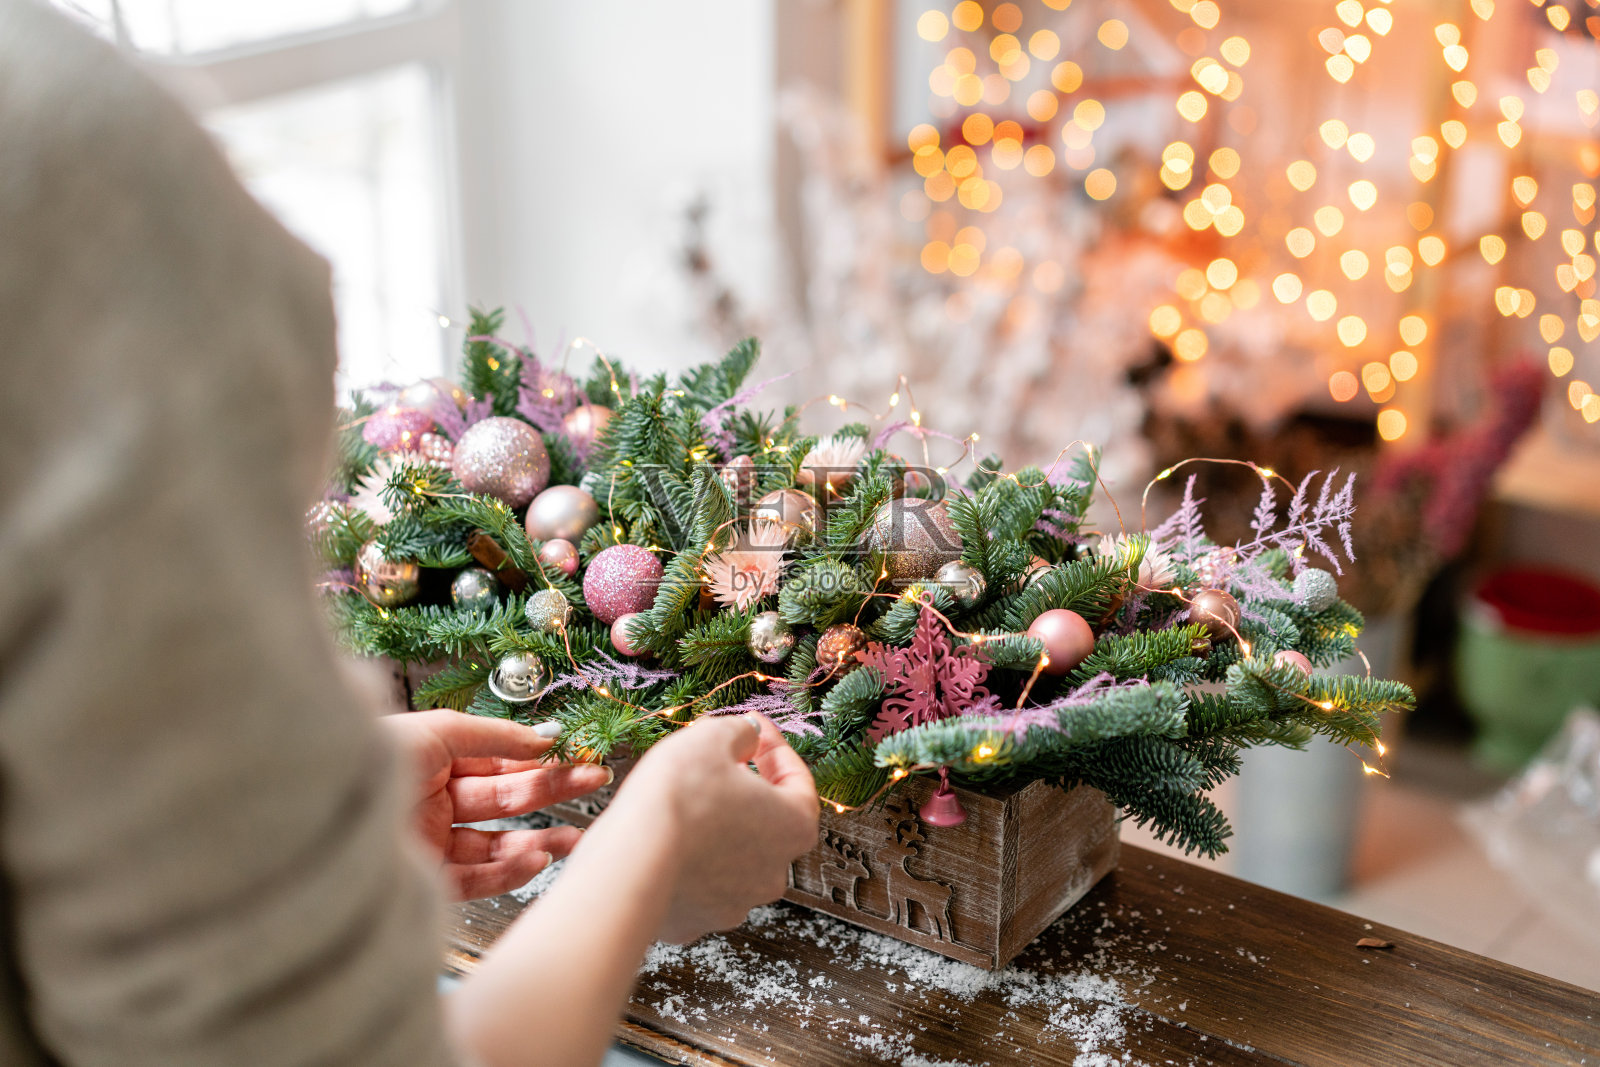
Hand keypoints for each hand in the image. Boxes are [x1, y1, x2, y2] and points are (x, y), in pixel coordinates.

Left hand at [382, 710, 611, 900]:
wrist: (317, 811)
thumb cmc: (368, 758)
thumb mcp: (437, 731)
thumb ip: (496, 737)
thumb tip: (546, 739)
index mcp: (430, 760)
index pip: (496, 761)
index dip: (537, 759)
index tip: (578, 756)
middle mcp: (430, 801)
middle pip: (503, 798)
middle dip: (551, 791)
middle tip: (595, 782)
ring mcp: (429, 843)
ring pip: (495, 843)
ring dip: (538, 839)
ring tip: (575, 837)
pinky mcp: (424, 881)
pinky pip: (476, 877)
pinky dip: (509, 869)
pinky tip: (536, 857)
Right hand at [592, 714, 818, 942]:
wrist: (629, 859)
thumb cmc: (677, 798)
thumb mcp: (714, 737)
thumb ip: (741, 732)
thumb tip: (748, 735)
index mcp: (794, 827)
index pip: (798, 780)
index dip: (775, 748)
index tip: (754, 729)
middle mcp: (774, 873)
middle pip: (767, 821)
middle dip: (745, 789)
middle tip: (718, 761)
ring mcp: (736, 903)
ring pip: (733, 855)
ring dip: (717, 826)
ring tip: (686, 800)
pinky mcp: (696, 921)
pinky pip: (698, 883)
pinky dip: (688, 860)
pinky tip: (667, 837)